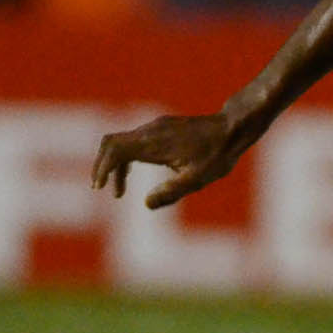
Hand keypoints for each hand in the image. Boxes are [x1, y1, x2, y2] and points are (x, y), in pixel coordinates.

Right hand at [92, 112, 239, 208]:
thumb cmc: (217, 155)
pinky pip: (134, 140)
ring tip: (118, 191)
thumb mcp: (197, 179)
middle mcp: (150, 131)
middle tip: (101, 188)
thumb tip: (146, 204)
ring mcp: (155, 127)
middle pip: (111, 143)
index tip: (99, 187)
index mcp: (154, 143)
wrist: (233, 128)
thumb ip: (171, 192)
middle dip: (102, 166)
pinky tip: (132, 172)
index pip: (115, 149)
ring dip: (115, 165)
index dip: (103, 168)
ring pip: (122, 141)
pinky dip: (127, 156)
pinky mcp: (161, 127)